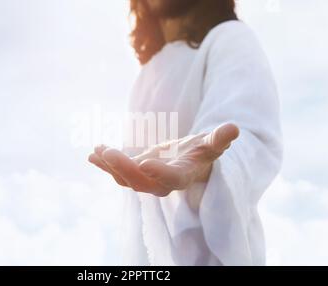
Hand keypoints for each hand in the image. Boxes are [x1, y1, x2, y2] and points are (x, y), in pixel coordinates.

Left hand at [88, 123, 238, 196]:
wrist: (189, 160)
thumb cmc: (203, 151)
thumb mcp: (212, 143)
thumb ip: (220, 138)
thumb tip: (234, 128)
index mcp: (184, 175)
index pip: (172, 179)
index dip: (160, 173)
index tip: (145, 162)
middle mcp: (163, 182)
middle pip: (142, 182)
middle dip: (124, 168)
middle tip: (109, 152)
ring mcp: (148, 179)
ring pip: (126, 179)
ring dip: (110, 166)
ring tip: (97, 152)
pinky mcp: (136, 173)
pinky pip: (119, 172)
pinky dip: (105, 164)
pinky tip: (93, 154)